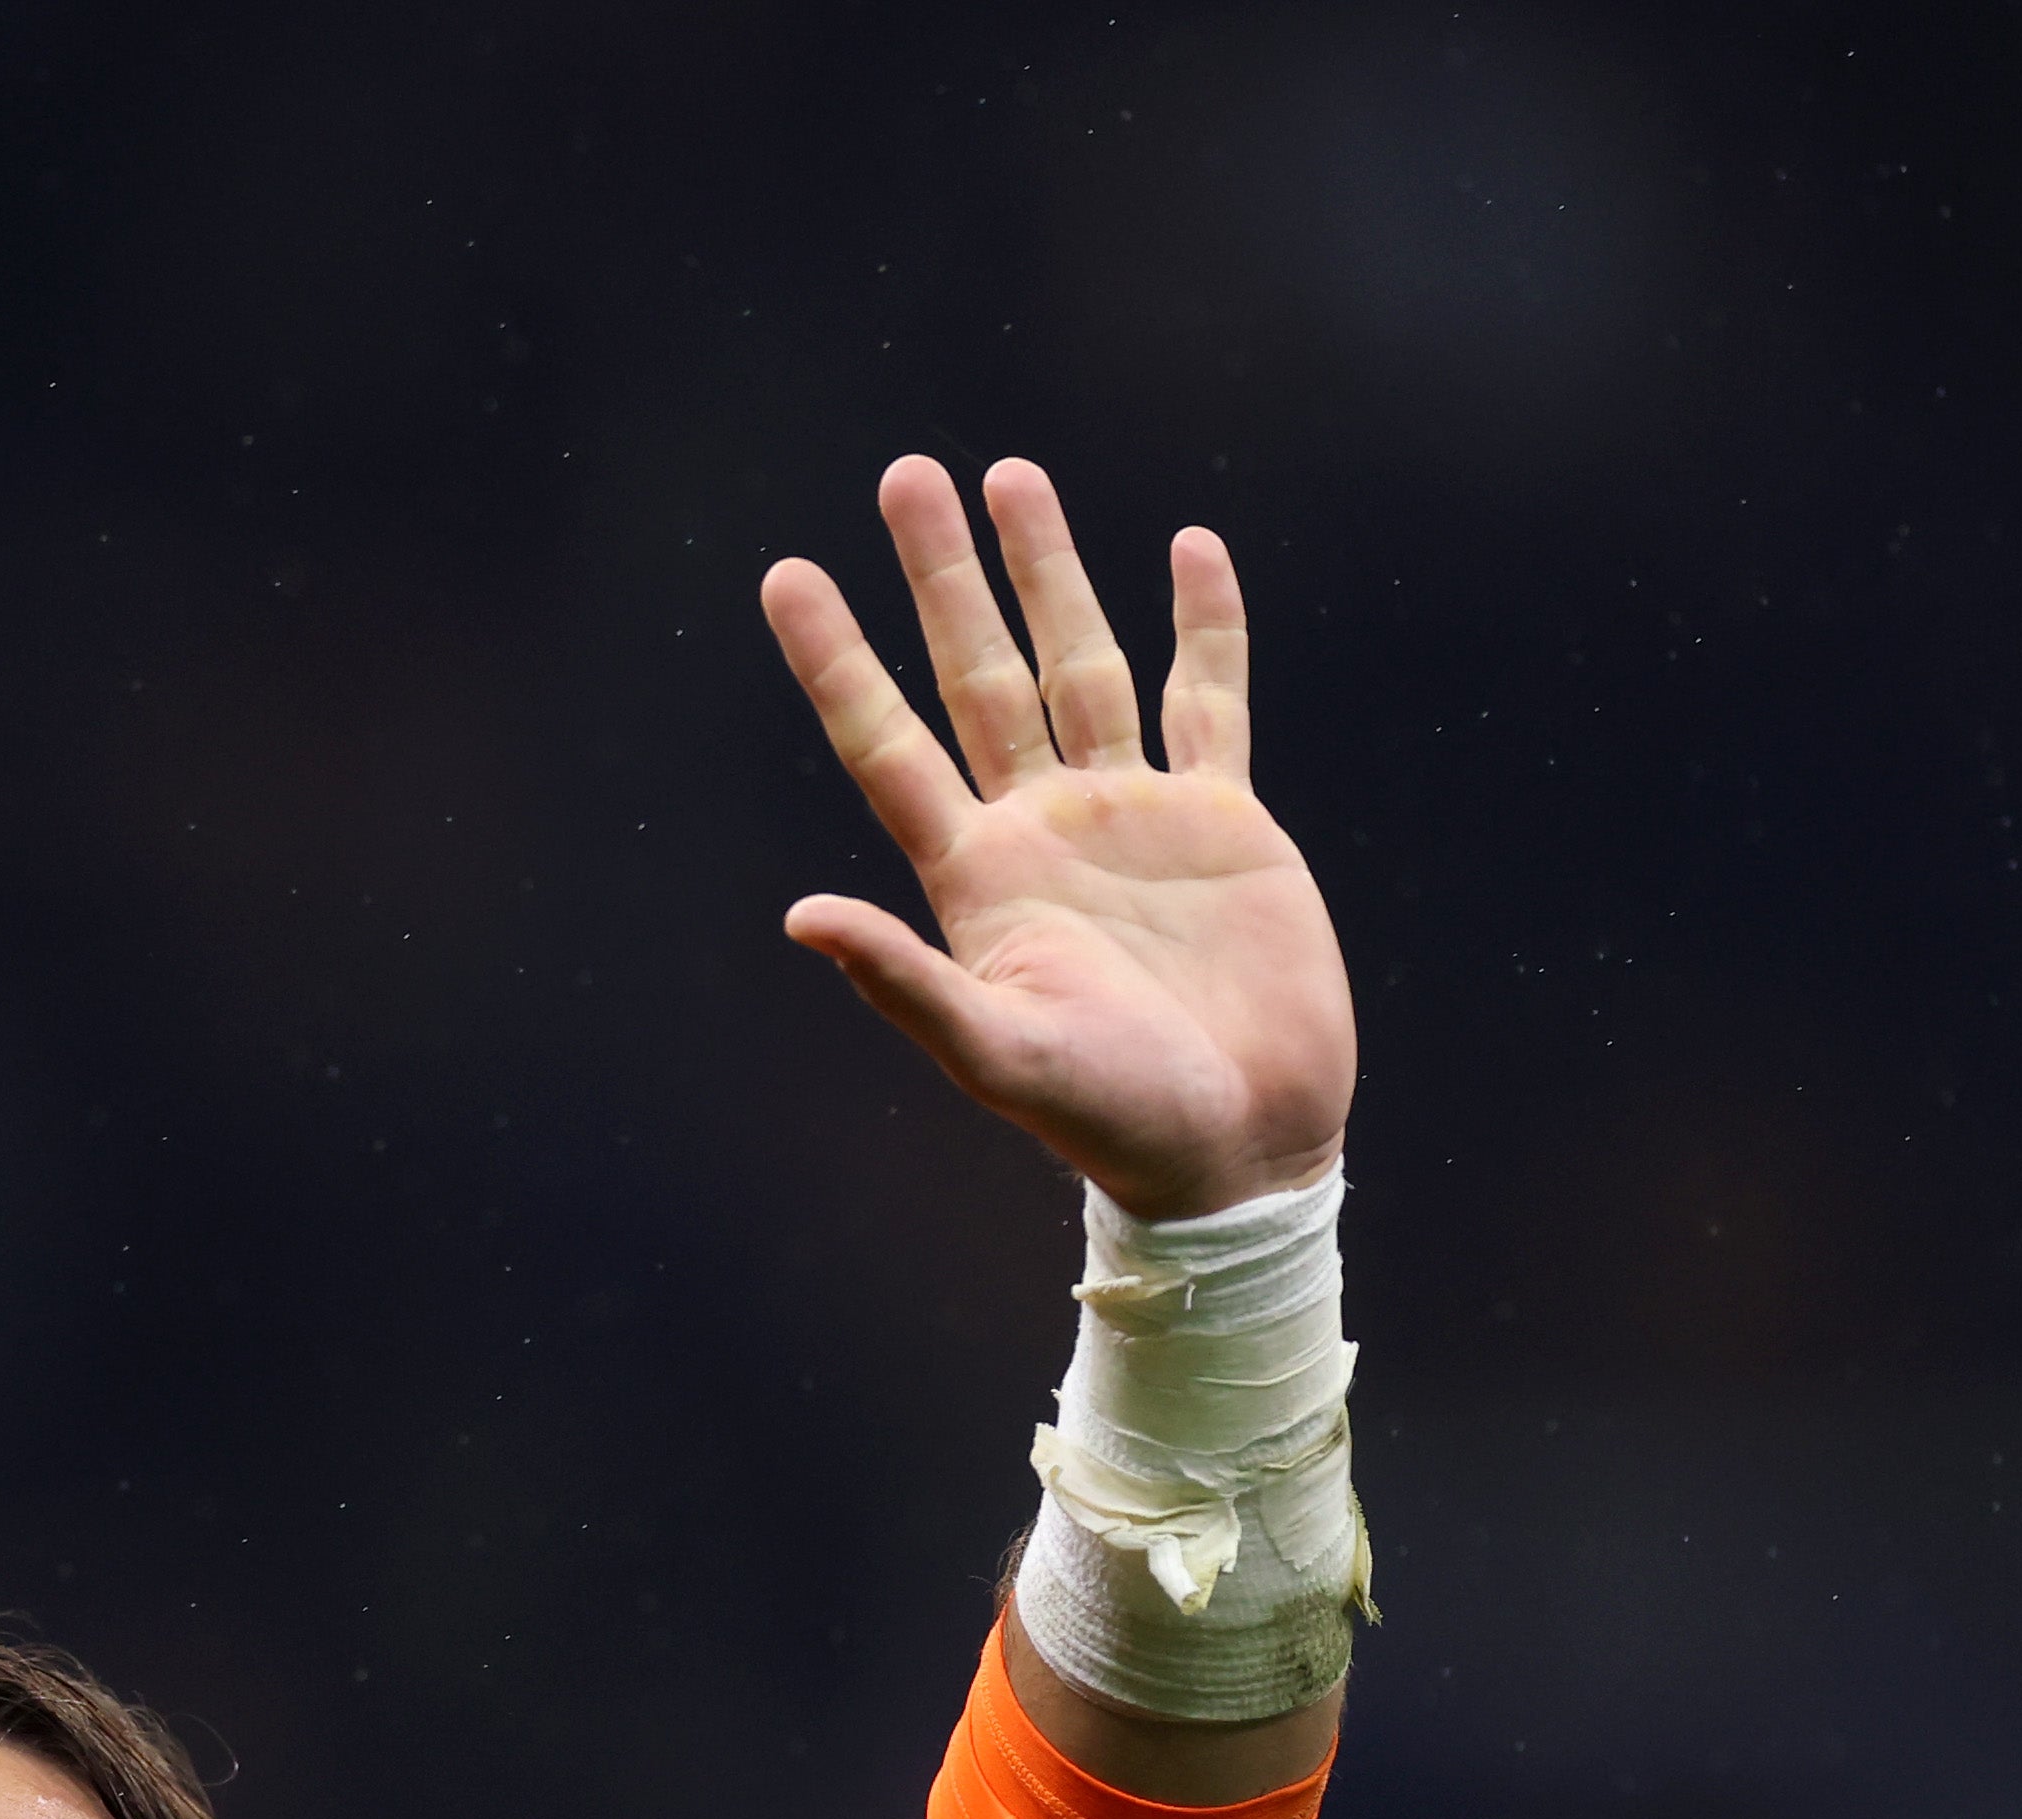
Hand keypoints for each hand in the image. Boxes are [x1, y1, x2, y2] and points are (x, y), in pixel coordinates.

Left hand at [761, 457, 1353, 1220]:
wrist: (1236, 1144)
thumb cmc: (1110, 1118)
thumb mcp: (996, 1054)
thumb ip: (902, 984)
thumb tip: (798, 917)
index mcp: (974, 875)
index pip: (885, 742)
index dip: (836, 659)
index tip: (786, 573)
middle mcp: (1040, 827)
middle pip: (976, 672)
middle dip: (942, 574)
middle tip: (907, 472)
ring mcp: (1129, 815)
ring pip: (1079, 661)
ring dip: (1048, 571)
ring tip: (1010, 476)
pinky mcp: (1221, 818)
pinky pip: (1208, 696)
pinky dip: (1204, 623)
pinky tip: (1186, 548)